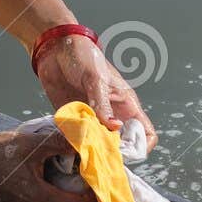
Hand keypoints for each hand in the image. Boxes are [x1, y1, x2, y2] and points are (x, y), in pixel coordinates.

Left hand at [34, 36, 157, 152]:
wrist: (55, 49)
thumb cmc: (83, 57)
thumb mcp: (95, 79)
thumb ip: (103, 104)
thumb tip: (115, 128)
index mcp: (126, 105)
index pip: (146, 133)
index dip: (140, 146)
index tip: (124, 151)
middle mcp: (113, 116)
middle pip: (123, 146)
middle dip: (114, 152)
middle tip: (99, 151)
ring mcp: (94, 119)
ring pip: (100, 145)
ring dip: (93, 149)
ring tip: (82, 146)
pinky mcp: (75, 120)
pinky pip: (79, 139)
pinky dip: (75, 143)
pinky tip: (68, 139)